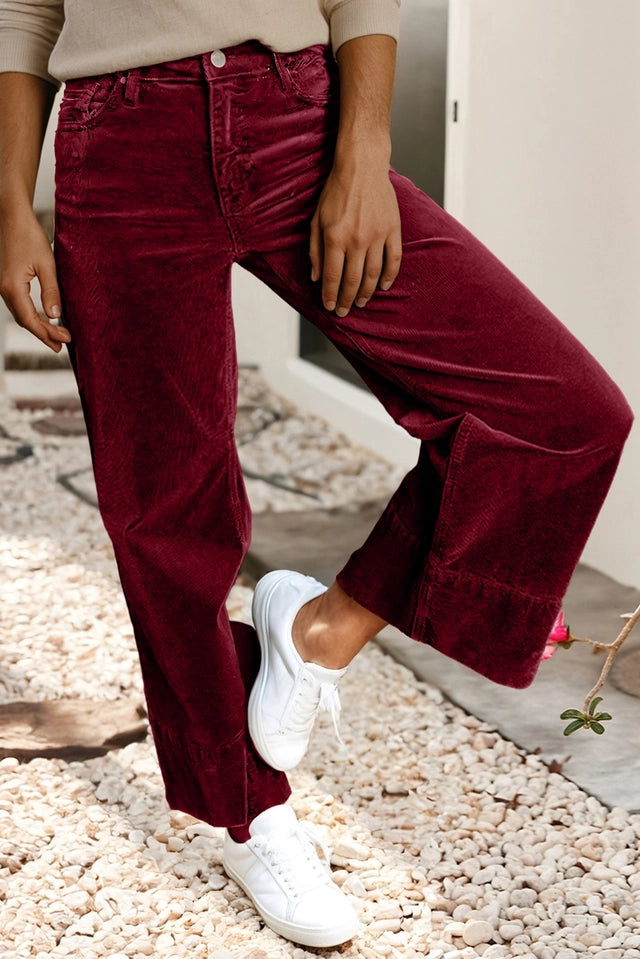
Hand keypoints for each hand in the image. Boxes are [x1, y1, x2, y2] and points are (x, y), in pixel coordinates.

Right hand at [0, 207, 70, 351]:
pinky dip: (31, 315)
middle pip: (24, 321)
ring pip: (20, 314)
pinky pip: (18, 305)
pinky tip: (44, 319)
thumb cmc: (30, 236)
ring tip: (56, 338)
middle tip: (62, 346)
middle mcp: (3, 289)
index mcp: (12, 287)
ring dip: (38, 327)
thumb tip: (55, 316)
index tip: (66, 340)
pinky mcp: (6, 281)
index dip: (48, 333)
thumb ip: (51, 291)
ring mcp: (2, 286)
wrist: (12, 217)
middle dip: (43, 334)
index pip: (30, 320)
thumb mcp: (47, 264)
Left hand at [309, 151, 401, 317]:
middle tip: (344, 311)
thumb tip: (316, 277)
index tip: (329, 307)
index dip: (330, 295)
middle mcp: (356, 239)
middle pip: (352, 280)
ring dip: (366, 293)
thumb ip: (315, 249)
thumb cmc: (336, 191)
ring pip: (373, 275)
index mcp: (335, 237)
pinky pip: (394, 260)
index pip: (332, 276)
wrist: (362, 166)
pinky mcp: (393, 230)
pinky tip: (384, 286)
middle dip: (347, 300)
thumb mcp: (316, 219)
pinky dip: (390, 276)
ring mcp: (377, 236)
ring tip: (360, 302)